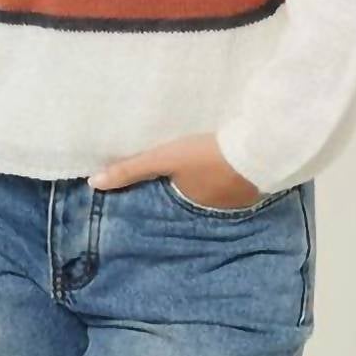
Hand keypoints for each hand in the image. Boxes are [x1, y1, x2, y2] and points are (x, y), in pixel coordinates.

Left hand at [88, 131, 263, 210]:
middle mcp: (214, 206)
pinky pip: (239, 178)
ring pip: (219, 187)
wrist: (261, 149)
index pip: (174, 195)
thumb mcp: (165, 158)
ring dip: (214, 176)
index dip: (169, 185)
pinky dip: (234, 170)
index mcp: (191, 202)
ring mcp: (239, 197)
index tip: (166, 177)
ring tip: (208, 160)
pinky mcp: (257, 182)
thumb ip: (132, 168)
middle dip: (193, 182)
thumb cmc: (208, 156)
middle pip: (198, 192)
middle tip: (188, 165)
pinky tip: (234, 158)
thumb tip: (94, 183)